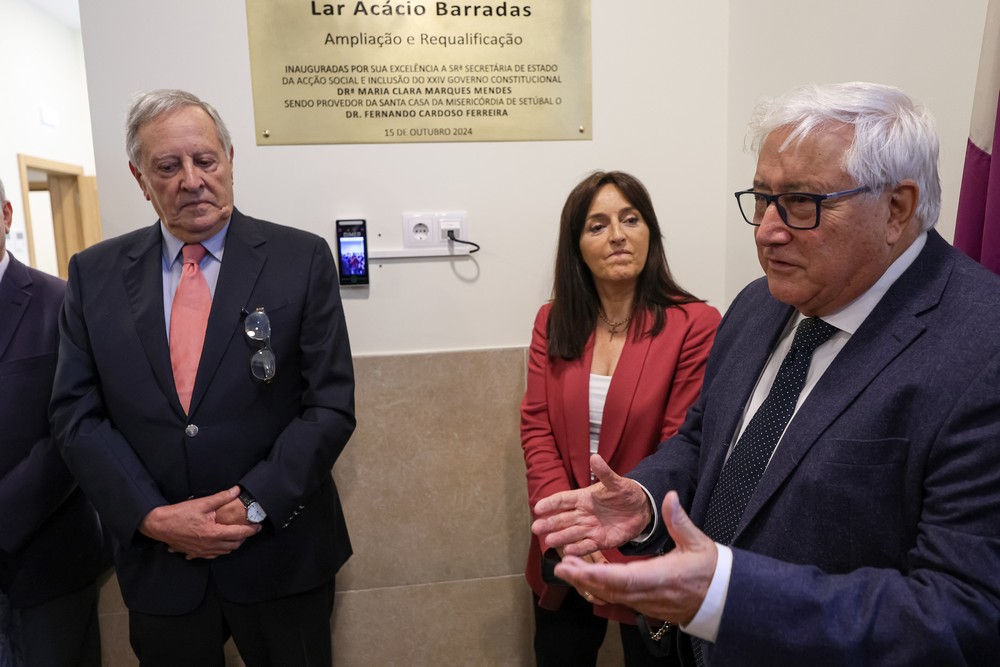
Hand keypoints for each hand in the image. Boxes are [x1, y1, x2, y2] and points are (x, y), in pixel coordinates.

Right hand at [139, 486, 260, 559]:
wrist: (159, 525)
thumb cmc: (179, 514)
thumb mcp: (202, 503)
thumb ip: (221, 497)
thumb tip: (236, 490)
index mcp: (213, 533)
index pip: (238, 533)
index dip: (251, 530)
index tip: (258, 526)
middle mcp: (209, 545)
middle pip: (234, 545)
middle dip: (243, 538)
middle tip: (248, 529)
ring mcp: (201, 551)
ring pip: (224, 552)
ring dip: (233, 544)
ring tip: (236, 534)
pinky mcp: (194, 553)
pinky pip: (212, 555)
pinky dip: (220, 550)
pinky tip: (220, 543)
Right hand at [532, 454, 651, 555]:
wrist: (642, 509)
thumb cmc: (626, 493)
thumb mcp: (616, 482)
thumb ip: (604, 473)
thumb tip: (594, 457)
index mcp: (583, 498)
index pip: (563, 500)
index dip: (550, 503)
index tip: (538, 508)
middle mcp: (583, 514)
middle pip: (563, 519)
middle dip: (549, 523)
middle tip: (536, 528)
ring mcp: (591, 528)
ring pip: (572, 533)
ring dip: (560, 537)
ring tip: (548, 541)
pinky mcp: (600, 540)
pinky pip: (587, 545)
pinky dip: (578, 548)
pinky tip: (568, 551)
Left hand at [553, 491, 717, 624]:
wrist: (721, 597)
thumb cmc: (709, 569)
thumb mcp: (697, 542)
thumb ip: (679, 520)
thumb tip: (669, 496)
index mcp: (661, 576)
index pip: (626, 578)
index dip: (601, 575)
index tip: (581, 568)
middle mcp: (649, 593)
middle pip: (611, 589)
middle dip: (584, 578)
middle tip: (561, 567)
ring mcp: (646, 602)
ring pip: (611, 595)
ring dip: (587, 583)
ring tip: (566, 569)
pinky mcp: (644, 605)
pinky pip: (617, 598)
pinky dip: (599, 588)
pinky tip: (585, 578)